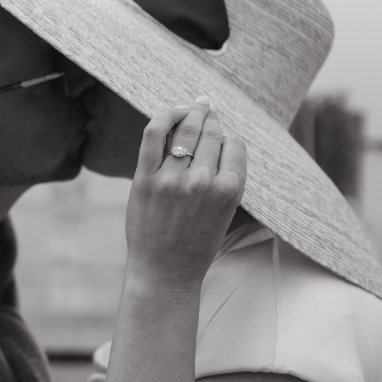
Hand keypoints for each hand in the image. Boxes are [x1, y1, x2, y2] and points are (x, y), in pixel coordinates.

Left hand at [125, 98, 245, 290]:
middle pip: (211, 132)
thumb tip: (222, 138)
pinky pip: (155, 134)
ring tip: (192, 109)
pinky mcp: (146, 179)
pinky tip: (172, 112)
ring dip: (191, 114)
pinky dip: (164, 116)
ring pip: (186, 130)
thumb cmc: (196, 245)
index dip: (228, 137)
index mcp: (230, 189)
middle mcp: (204, 181)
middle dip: (210, 119)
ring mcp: (173, 179)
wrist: (166, 272)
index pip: (235, 143)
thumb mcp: (225, 212)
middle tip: (206, 110)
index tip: (221, 137)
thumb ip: (225, 178)